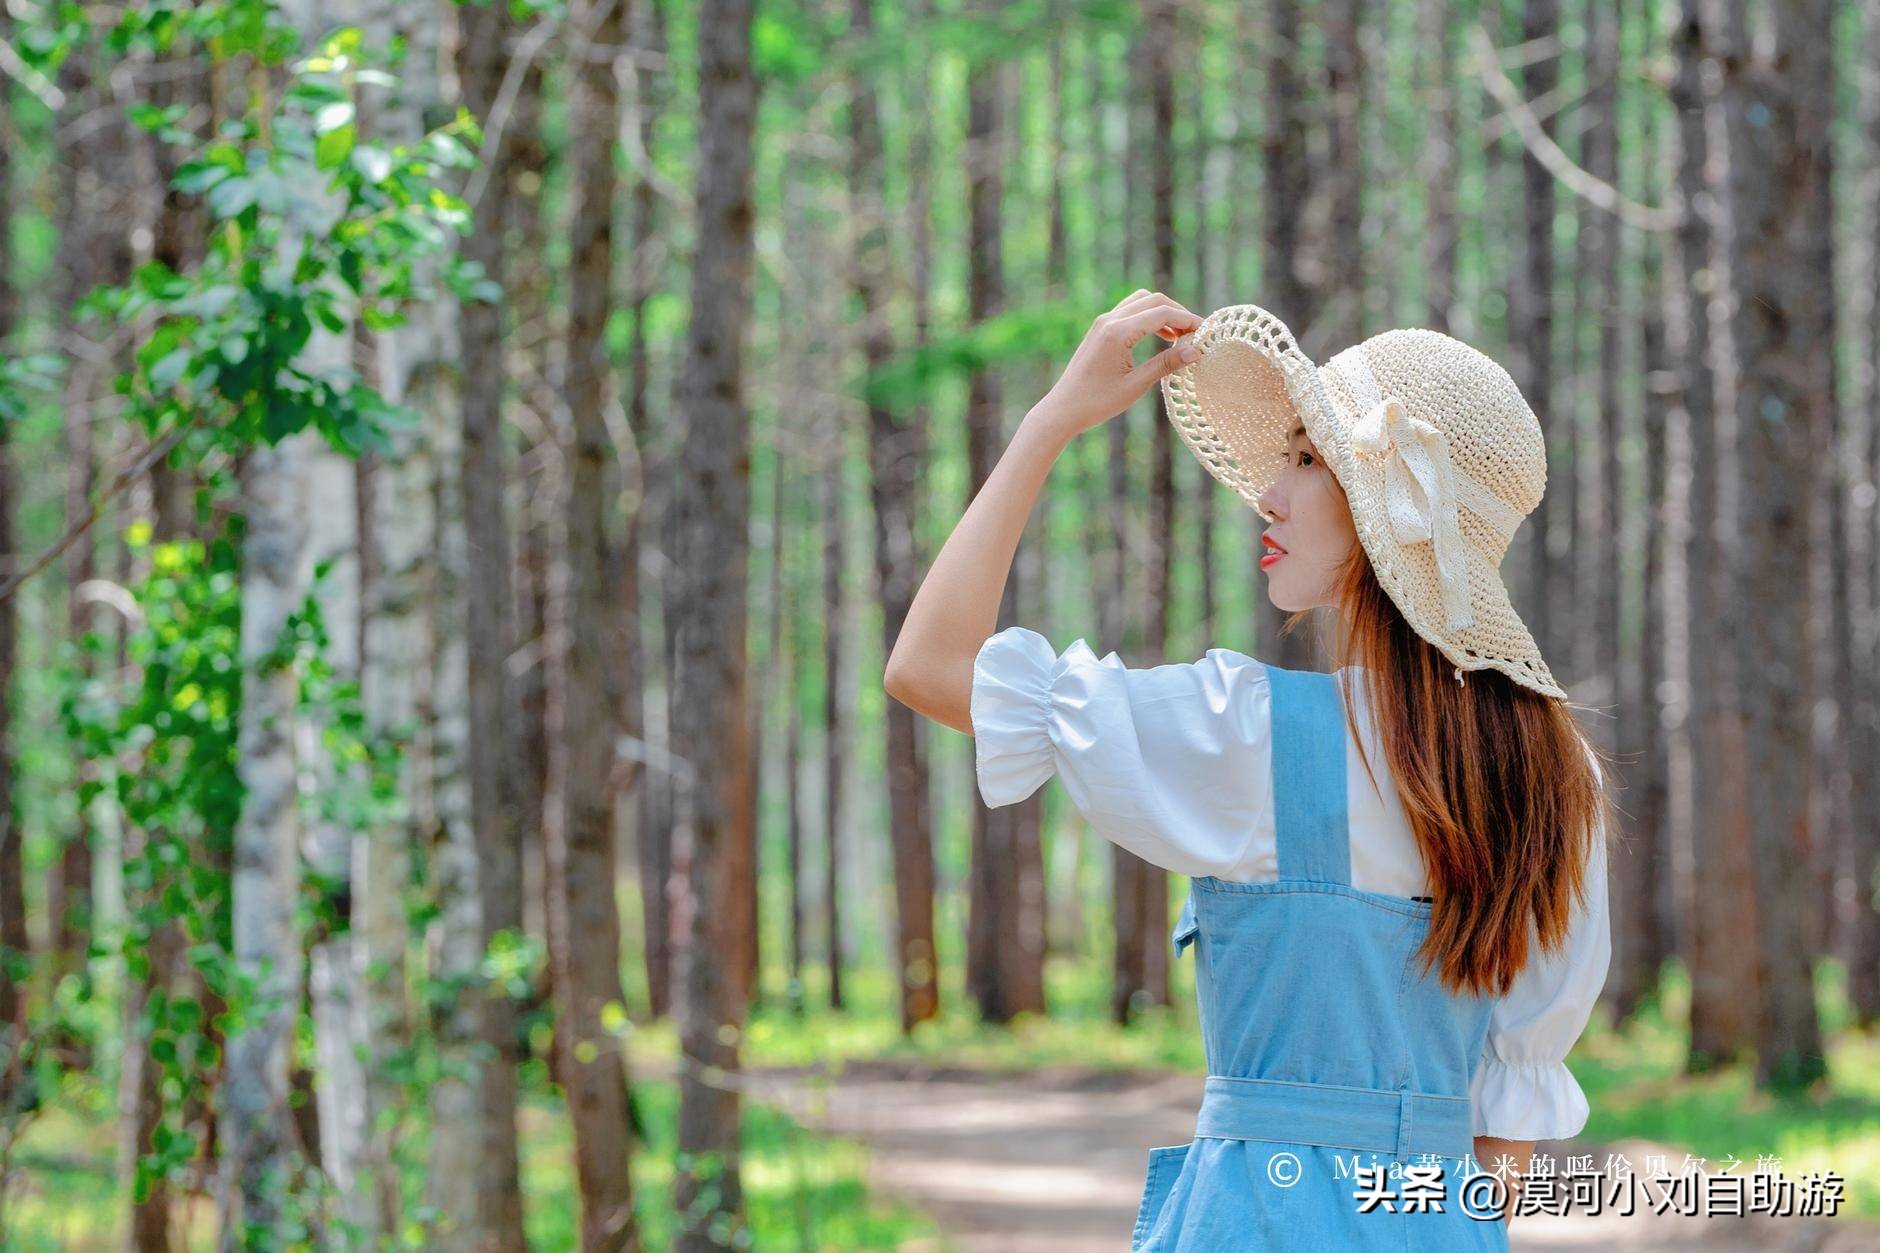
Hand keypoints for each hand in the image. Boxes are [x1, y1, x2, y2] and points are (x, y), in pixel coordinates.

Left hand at [1029, 289, 1202, 438]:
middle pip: (1154, 300)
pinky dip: (1149, 317)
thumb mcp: (1136, 386)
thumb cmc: (1097, 402)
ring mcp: (1103, 322)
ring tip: (1179, 337)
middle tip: (1195, 335)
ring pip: (1142, 301)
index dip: (1188, 321)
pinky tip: (1161, 338)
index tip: (1206, 335)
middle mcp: (1109, 320)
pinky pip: (1130, 311)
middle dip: (1178, 313)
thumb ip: (1166, 365)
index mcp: (1118, 332)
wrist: (1063, 410)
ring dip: (1163, 313)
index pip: (1162, 313)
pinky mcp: (1100, 329)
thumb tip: (1196, 351)